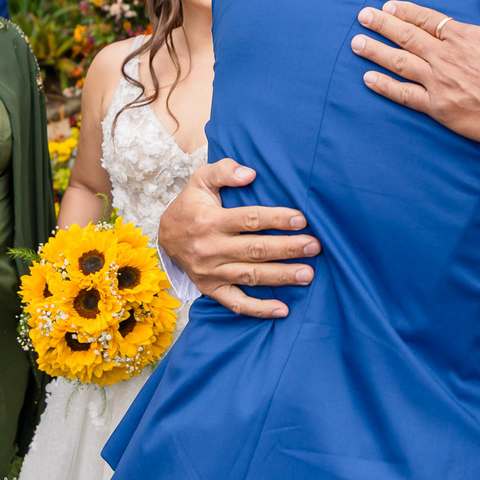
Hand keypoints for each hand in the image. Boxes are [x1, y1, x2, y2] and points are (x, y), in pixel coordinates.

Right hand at [159, 159, 320, 318]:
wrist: (164, 236)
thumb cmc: (191, 204)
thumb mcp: (201, 179)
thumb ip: (224, 170)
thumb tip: (250, 173)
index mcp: (209, 221)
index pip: (248, 219)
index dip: (276, 219)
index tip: (301, 219)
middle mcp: (210, 248)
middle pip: (255, 250)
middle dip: (287, 248)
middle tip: (314, 246)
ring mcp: (210, 272)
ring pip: (251, 276)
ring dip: (282, 276)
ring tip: (308, 274)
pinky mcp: (211, 289)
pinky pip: (236, 303)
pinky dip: (259, 309)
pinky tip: (283, 309)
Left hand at [351, 0, 479, 144]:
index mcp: (463, 35)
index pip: (426, 18)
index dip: (404, 11)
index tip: (387, 6)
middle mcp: (445, 57)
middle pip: (405, 36)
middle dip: (381, 24)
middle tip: (362, 17)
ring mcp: (439, 83)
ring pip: (399, 63)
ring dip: (375, 51)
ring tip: (356, 43)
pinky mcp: (438, 108)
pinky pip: (405, 95)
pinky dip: (384, 87)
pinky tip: (368, 79)